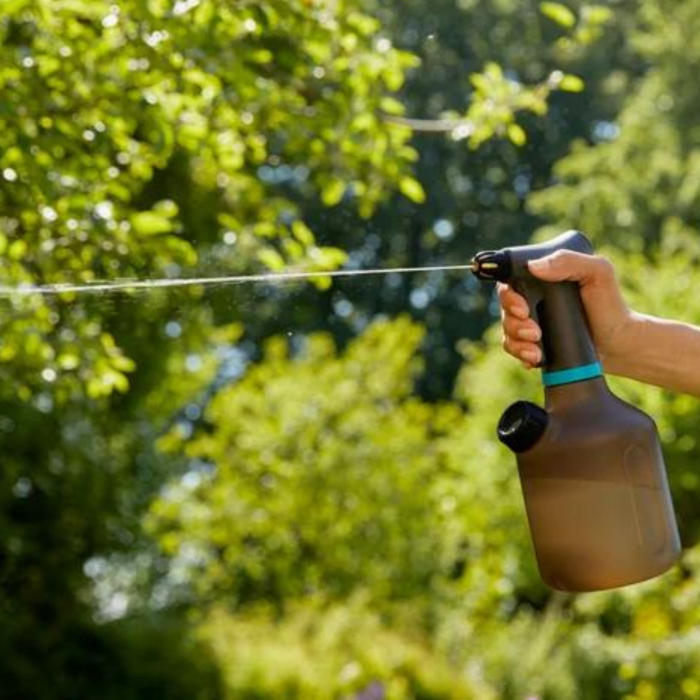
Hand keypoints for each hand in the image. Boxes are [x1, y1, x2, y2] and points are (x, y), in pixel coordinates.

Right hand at [497, 250, 634, 371]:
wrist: (619, 343)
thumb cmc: (610, 305)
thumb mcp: (598, 273)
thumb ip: (570, 261)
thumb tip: (534, 266)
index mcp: (542, 279)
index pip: (509, 282)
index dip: (508, 296)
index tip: (521, 308)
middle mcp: (532, 300)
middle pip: (505, 309)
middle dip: (513, 323)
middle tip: (534, 331)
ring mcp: (532, 323)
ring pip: (507, 331)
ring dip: (517, 341)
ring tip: (537, 349)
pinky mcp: (534, 344)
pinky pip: (515, 350)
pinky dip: (521, 355)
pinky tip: (535, 358)